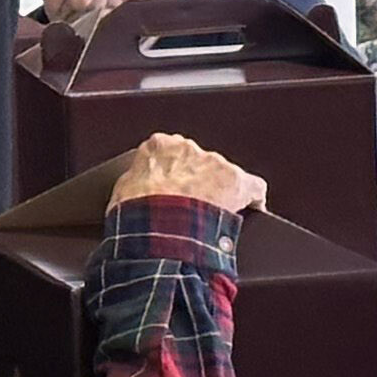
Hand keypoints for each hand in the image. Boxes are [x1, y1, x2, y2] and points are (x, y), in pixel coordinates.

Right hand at [110, 134, 263, 216]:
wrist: (158, 229)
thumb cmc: (138, 214)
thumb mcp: (123, 193)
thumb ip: (135, 182)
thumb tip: (135, 191)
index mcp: (159, 146)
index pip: (169, 152)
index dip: (172, 173)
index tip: (171, 186)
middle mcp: (189, 149)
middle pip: (198, 161)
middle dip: (197, 180)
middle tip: (191, 204)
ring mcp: (214, 163)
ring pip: (222, 174)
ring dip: (218, 191)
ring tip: (213, 215)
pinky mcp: (236, 181)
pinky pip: (253, 186)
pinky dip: (253, 198)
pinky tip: (253, 209)